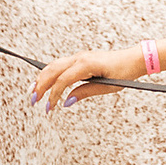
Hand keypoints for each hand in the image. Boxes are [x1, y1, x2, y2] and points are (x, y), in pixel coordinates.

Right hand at [30, 46, 147, 110]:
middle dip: (41, 85)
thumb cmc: (123, 72)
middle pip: (53, 70)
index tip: (49, 107)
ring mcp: (79, 57)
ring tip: (33, 92)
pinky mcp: (80, 59)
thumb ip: (85, 92)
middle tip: (33, 100)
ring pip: (54, 66)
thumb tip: (67, 101)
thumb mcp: (106, 87)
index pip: (63, 80)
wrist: (132, 59)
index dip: (54, 95)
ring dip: (42, 78)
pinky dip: (50, 74)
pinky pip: (60, 65)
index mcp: (86, 64)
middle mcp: (79, 57)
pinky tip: (45, 82)